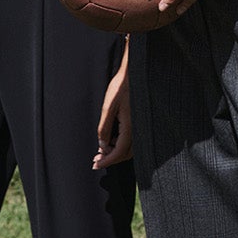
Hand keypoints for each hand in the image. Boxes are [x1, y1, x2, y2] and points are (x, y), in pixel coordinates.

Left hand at [93, 48, 131, 168]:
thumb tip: (103, 145)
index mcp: (131, 126)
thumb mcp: (108, 106)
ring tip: (102, 150)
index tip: (96, 165)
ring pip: (131, 148)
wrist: (135, 72)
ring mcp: (141, 125)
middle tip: (96, 160)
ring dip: (116, 151)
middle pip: (126, 153)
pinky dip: (121, 143)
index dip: (107, 161)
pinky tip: (112, 138)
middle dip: (111, 159)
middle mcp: (139, 129)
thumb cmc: (121, 86)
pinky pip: (133, 139)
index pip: (120, 152)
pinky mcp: (140, 121)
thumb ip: (104, 127)